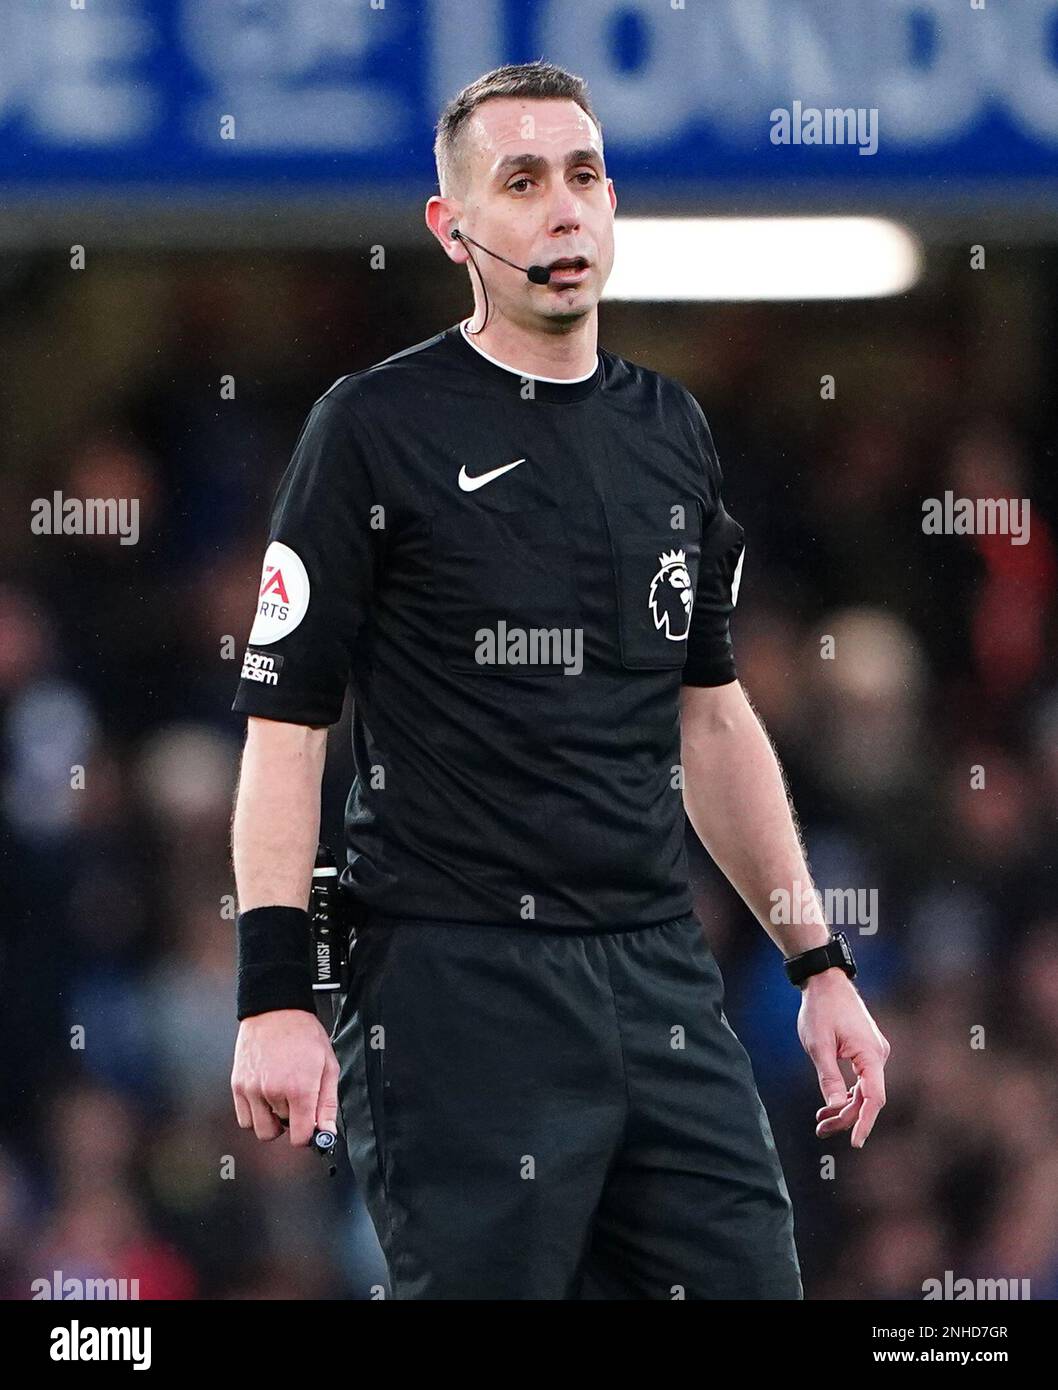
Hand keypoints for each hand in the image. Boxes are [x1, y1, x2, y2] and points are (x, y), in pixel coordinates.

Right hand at [231, 1008, 339, 1147]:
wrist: (276, 1010)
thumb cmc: (304, 1034)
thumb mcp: (328, 1065)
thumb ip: (328, 1103)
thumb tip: (327, 1132)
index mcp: (300, 1088)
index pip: (301, 1137)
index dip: (309, 1136)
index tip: (311, 1127)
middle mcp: (273, 1092)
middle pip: (283, 1131)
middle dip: (292, 1120)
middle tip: (296, 1101)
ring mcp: (253, 1090)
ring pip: (261, 1129)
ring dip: (272, 1120)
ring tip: (279, 1098)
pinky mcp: (238, 1086)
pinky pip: (244, 1119)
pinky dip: (255, 1114)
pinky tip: (265, 1097)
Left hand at [797, 968, 889, 1147]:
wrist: (826, 981)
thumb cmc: (821, 1009)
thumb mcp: (818, 1045)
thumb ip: (828, 1077)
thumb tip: (837, 1106)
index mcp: (870, 1054)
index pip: (874, 1098)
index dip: (865, 1122)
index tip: (855, 1142)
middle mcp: (878, 1055)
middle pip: (867, 1097)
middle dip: (846, 1117)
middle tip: (820, 1130)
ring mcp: (874, 1052)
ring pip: (863, 1090)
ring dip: (844, 1107)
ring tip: (821, 1121)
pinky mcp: (866, 1050)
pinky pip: (861, 1079)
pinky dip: (846, 1092)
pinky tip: (830, 1104)